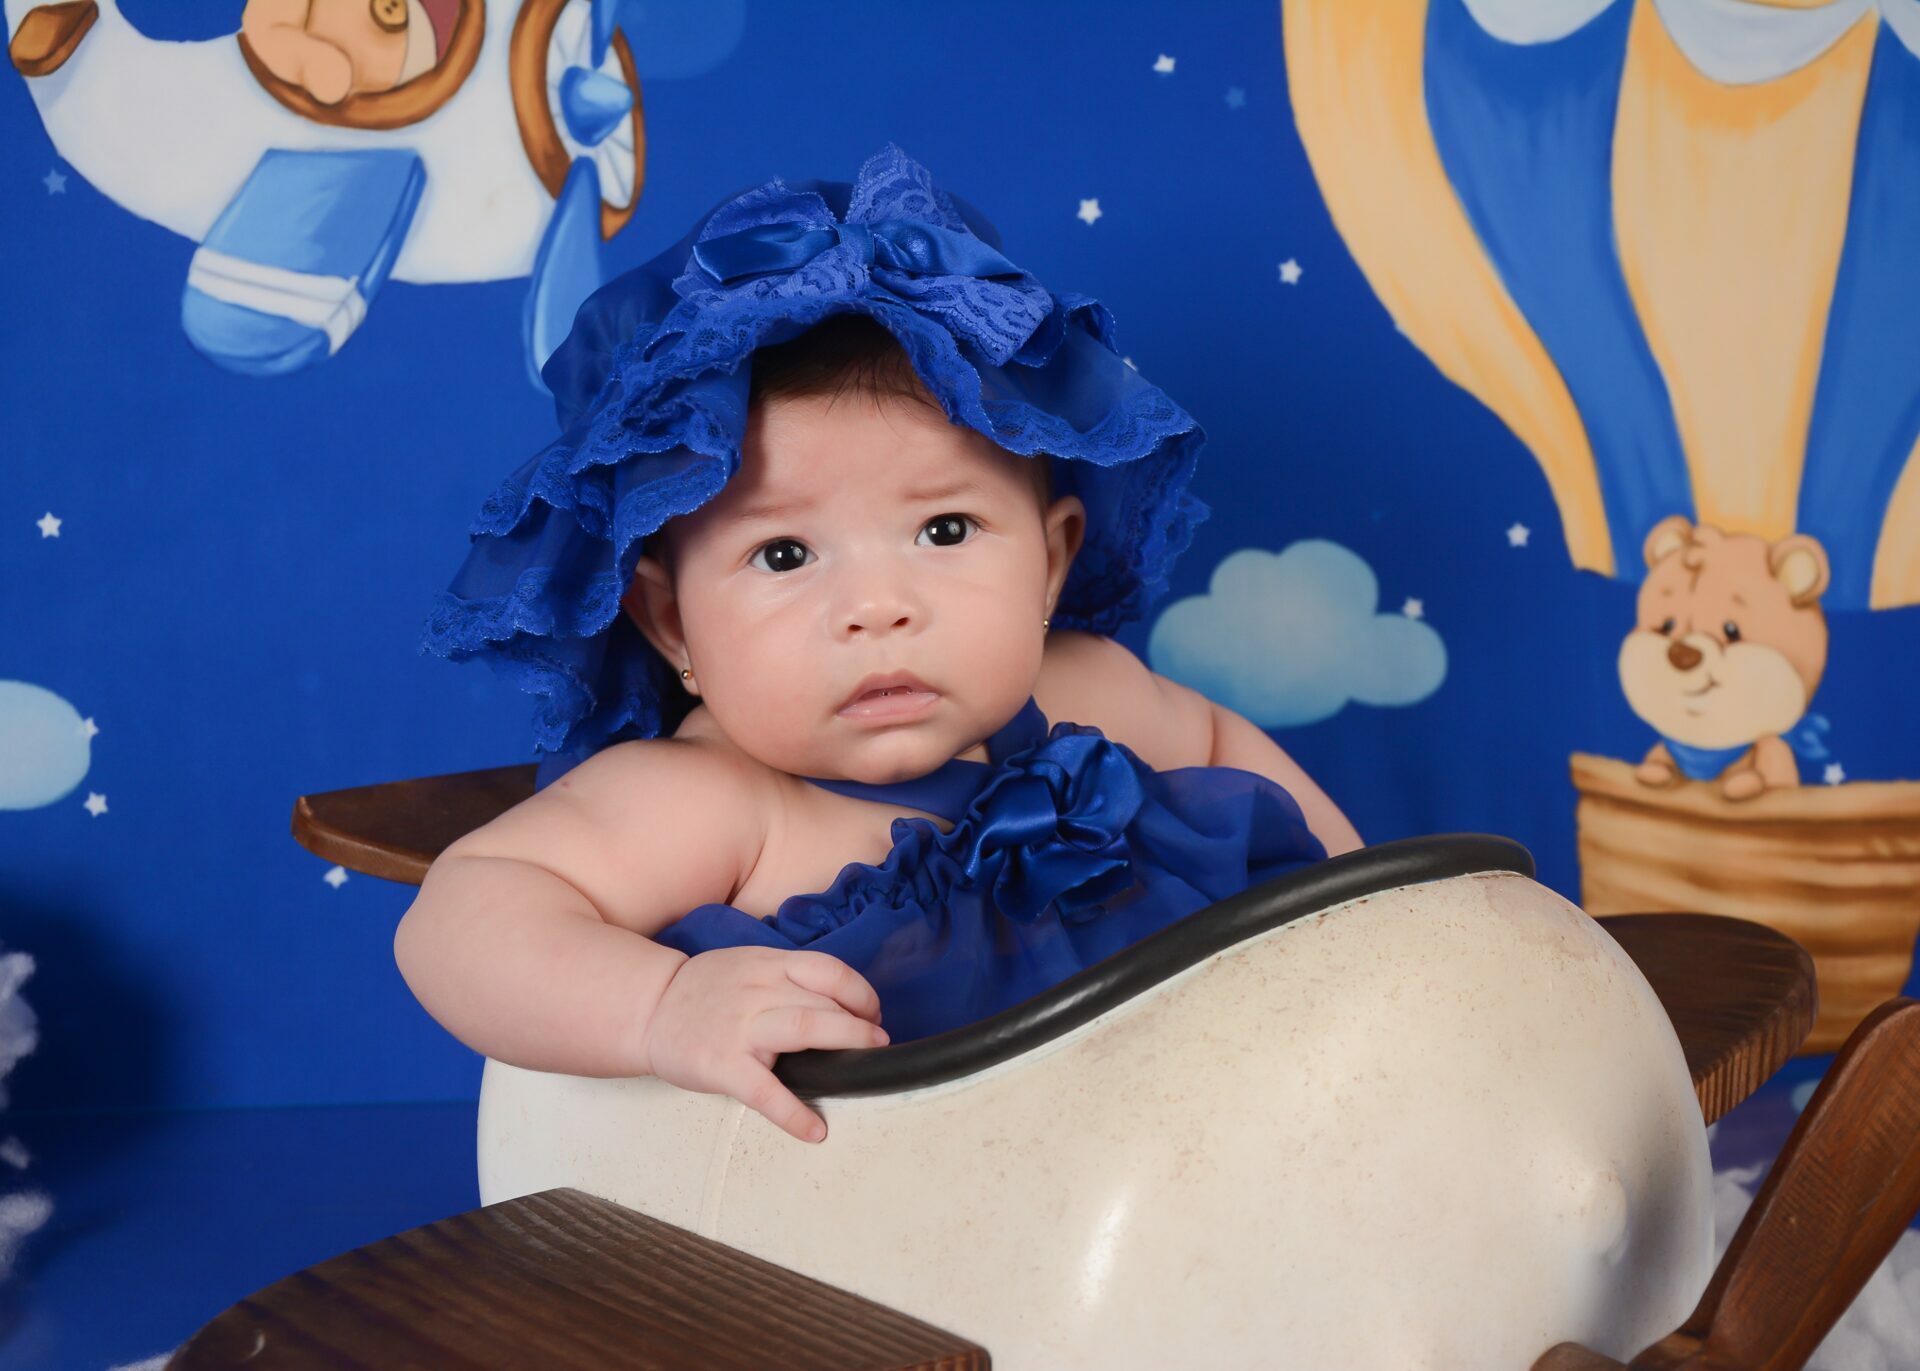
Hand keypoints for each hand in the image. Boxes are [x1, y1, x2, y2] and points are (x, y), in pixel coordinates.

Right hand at [643, 947, 886, 1143]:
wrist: (649, 1009)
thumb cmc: (706, 991)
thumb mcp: (748, 965)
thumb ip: (787, 978)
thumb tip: (841, 1004)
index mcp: (768, 964)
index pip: (829, 970)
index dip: (860, 993)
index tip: (873, 1013)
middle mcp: (758, 990)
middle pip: (823, 1002)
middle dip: (860, 1025)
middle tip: (878, 1042)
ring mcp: (740, 1028)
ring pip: (805, 1028)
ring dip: (846, 1044)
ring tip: (866, 1064)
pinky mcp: (722, 1066)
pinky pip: (766, 1091)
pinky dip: (794, 1114)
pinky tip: (815, 1130)